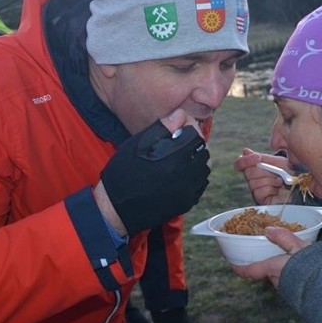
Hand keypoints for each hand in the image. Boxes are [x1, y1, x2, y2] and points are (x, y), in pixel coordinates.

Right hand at [101, 116, 208, 234]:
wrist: (117, 207)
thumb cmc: (123, 172)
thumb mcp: (138, 143)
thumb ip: (163, 127)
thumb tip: (181, 115)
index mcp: (174, 157)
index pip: (196, 134)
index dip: (188, 127)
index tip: (179, 127)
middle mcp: (186, 174)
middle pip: (203, 150)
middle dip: (193, 142)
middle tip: (179, 142)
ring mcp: (188, 190)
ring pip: (204, 167)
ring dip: (195, 159)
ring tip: (179, 157)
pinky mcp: (187, 202)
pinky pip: (200, 184)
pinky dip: (194, 175)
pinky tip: (180, 173)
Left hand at [232, 226, 308, 288]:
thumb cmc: (312, 266)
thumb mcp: (298, 246)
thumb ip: (283, 237)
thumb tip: (269, 230)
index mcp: (272, 268)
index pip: (250, 271)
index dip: (240, 269)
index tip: (233, 267)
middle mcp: (276, 281)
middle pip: (264, 273)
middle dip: (263, 266)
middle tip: (263, 257)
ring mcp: (285, 289)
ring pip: (275, 277)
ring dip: (276, 270)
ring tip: (282, 260)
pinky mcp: (295, 293)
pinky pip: (286, 282)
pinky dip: (287, 275)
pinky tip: (296, 269)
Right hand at [234, 148, 291, 205]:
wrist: (300, 187)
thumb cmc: (290, 175)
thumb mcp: (278, 163)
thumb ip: (262, 157)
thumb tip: (245, 151)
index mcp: (254, 168)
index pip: (239, 164)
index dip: (245, 160)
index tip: (258, 157)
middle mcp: (252, 179)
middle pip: (247, 173)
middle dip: (263, 171)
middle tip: (276, 172)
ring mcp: (256, 190)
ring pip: (253, 182)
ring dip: (270, 180)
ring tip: (279, 181)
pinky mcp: (261, 200)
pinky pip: (259, 191)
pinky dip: (271, 188)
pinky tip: (277, 189)